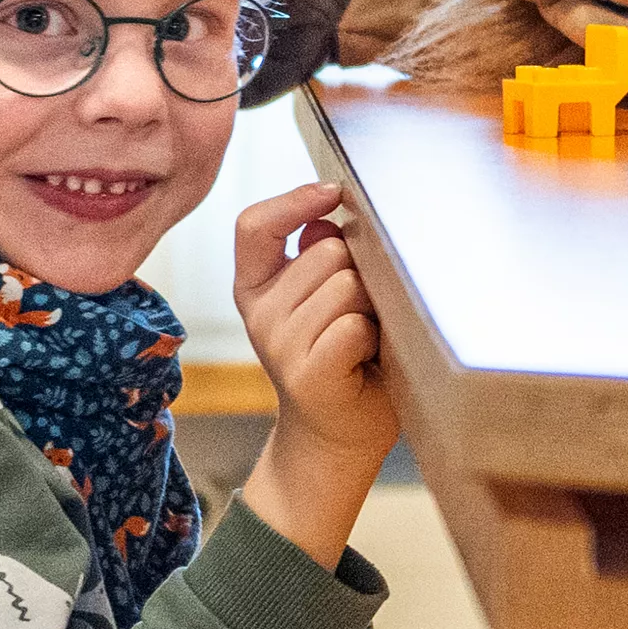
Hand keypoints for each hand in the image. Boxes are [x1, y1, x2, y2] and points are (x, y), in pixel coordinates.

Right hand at [233, 182, 398, 565]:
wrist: (337, 434)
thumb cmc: (344, 356)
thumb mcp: (324, 297)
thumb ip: (320, 255)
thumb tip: (328, 218)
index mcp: (255, 286)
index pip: (253, 225)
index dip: (293, 201)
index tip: (332, 193)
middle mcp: (259, 313)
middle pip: (326, 251)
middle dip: (360, 270)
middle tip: (362, 310)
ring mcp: (278, 344)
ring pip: (346, 285)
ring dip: (372, 306)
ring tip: (365, 336)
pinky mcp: (307, 373)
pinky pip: (354, 324)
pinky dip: (374, 336)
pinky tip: (367, 358)